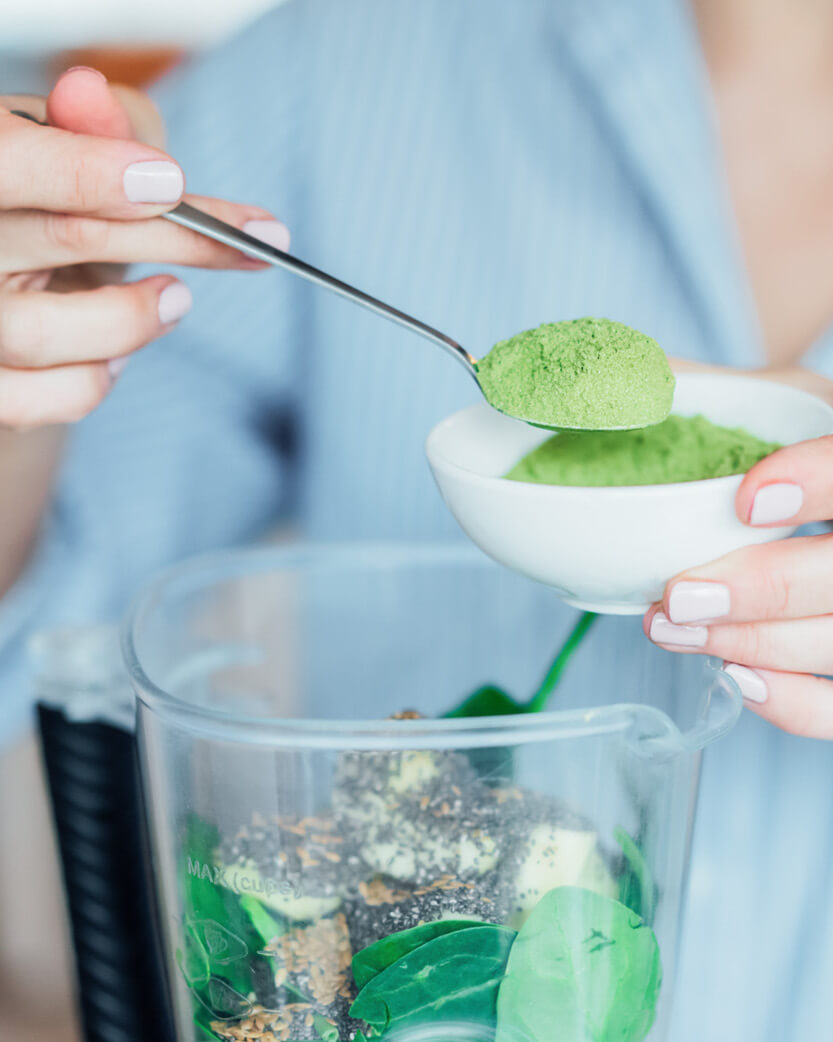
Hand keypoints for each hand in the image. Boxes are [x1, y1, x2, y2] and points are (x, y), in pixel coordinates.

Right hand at [0, 67, 288, 427]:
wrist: (19, 289)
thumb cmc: (55, 205)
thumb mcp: (81, 147)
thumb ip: (101, 124)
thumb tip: (90, 94)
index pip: (7, 161)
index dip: (87, 172)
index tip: (172, 183)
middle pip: (64, 236)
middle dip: (174, 238)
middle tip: (248, 244)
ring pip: (39, 333)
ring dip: (132, 320)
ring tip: (176, 300)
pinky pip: (36, 401)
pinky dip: (91, 382)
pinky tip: (116, 357)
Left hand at [645, 375, 832, 736]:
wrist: (813, 489)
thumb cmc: (778, 440)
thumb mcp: (752, 394)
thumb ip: (685, 385)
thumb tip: (596, 384)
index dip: (820, 481)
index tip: (747, 498)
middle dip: (767, 590)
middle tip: (679, 596)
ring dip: (756, 645)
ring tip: (672, 628)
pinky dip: (793, 702)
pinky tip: (734, 676)